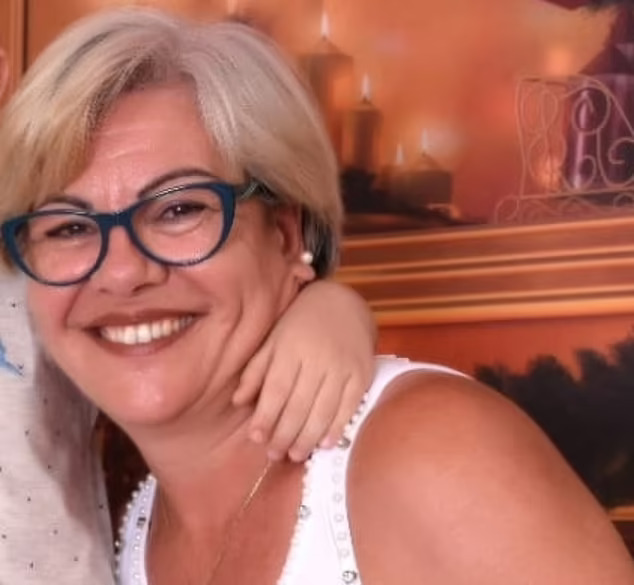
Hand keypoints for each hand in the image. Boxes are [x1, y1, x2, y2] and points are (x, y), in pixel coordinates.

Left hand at [233, 280, 375, 460]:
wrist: (343, 303)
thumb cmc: (300, 324)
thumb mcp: (273, 339)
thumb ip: (255, 370)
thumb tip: (238, 401)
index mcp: (291, 348)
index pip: (276, 389)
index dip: (266, 417)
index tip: (256, 438)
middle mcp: (317, 358)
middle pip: (299, 405)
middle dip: (285, 434)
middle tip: (274, 454)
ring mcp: (342, 366)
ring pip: (324, 410)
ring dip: (308, 438)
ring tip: (296, 455)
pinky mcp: (362, 373)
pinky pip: (349, 406)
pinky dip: (337, 427)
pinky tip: (325, 444)